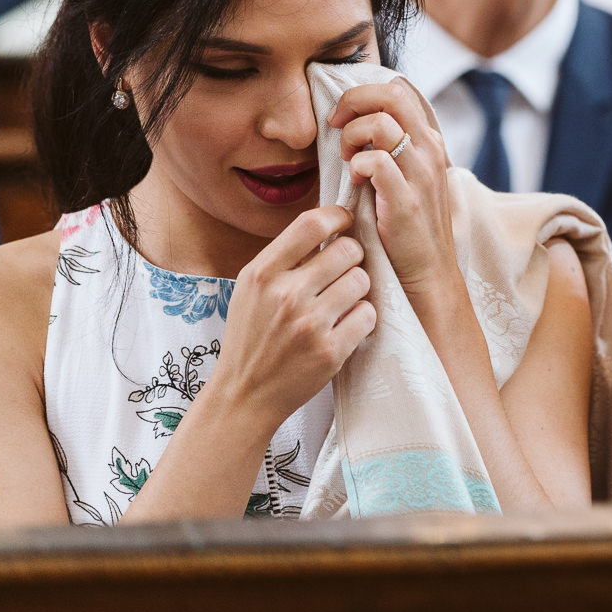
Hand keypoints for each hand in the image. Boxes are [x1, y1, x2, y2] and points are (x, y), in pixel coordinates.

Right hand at [213, 206, 375, 430]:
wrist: (244, 394)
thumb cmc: (252, 336)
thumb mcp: (251, 289)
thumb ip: (285, 259)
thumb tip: (328, 223)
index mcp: (262, 273)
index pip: (312, 224)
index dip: (338, 217)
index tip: (345, 223)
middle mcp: (285, 295)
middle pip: (348, 250)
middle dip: (353, 257)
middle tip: (344, 272)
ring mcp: (309, 324)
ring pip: (362, 280)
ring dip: (358, 289)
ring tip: (341, 302)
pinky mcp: (330, 351)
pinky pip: (368, 314)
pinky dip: (362, 318)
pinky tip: (345, 325)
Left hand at [329, 80, 461, 308]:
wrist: (427, 271)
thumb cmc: (407, 225)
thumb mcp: (407, 176)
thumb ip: (390, 148)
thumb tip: (354, 122)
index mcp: (429, 140)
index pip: (398, 90)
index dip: (364, 96)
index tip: (345, 119)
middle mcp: (430, 150)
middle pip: (391, 94)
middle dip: (354, 103)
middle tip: (338, 127)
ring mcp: (421, 174)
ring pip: (381, 123)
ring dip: (353, 135)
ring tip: (348, 159)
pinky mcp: (406, 199)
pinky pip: (376, 161)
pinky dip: (358, 165)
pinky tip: (356, 181)